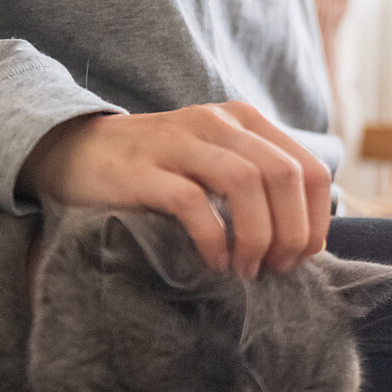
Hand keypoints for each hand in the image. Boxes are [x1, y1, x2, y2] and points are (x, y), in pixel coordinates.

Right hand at [18, 102, 332, 276]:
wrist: (76, 153)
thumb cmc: (158, 172)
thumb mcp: (217, 165)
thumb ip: (259, 187)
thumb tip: (305, 242)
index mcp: (245, 122)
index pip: (310, 168)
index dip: (316, 218)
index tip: (304, 256)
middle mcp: (217, 123)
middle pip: (284, 175)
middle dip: (291, 231)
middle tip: (276, 269)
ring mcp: (179, 142)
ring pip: (246, 183)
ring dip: (257, 237)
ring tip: (247, 270)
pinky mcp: (143, 170)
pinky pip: (194, 203)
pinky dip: (214, 239)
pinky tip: (214, 263)